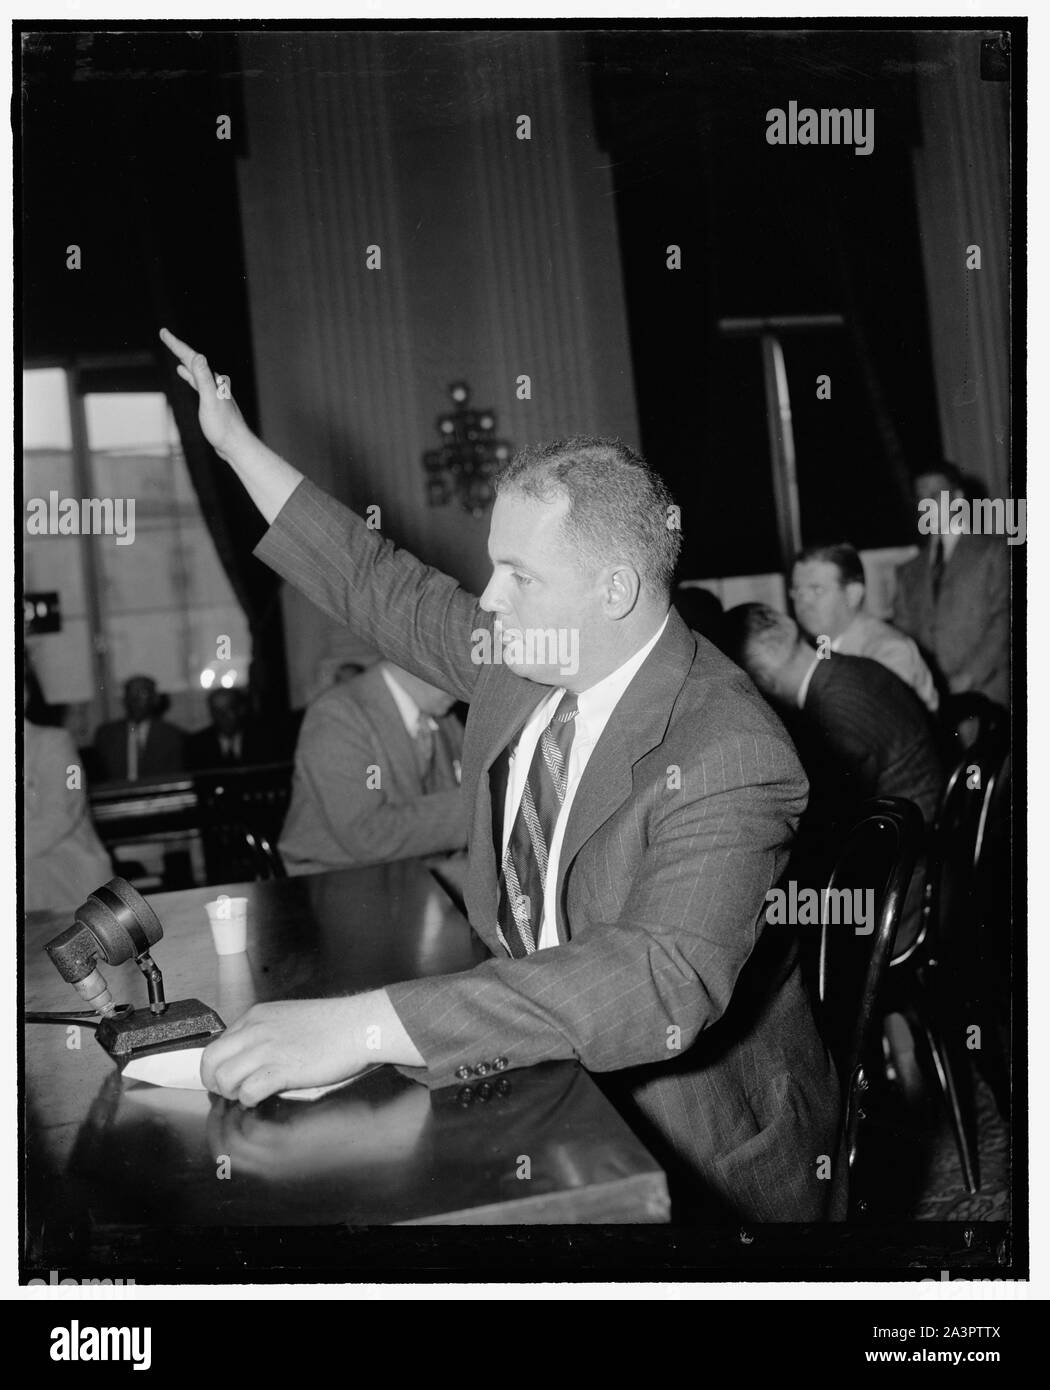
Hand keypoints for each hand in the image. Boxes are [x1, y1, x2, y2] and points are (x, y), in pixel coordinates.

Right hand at [159, 327, 251, 460]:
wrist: (236, 445)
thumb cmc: (223, 426)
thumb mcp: (210, 401)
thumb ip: (204, 379)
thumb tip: (198, 356)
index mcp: (211, 380)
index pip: (191, 357)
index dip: (176, 344)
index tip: (163, 332)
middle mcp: (214, 382)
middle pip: (193, 360)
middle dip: (178, 347)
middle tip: (165, 335)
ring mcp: (213, 391)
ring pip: (195, 370)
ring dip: (184, 360)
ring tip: (175, 352)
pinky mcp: (211, 401)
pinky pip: (197, 381)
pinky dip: (190, 375)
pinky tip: (185, 375)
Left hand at [200, 998, 369, 1106]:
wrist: (358, 1026)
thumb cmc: (331, 1024)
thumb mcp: (288, 1017)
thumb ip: (264, 1033)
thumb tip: (250, 1056)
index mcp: (256, 1017)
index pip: (217, 1044)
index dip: (218, 1066)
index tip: (227, 1077)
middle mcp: (256, 1030)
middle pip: (210, 1061)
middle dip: (214, 1082)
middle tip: (229, 1091)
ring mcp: (268, 1050)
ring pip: (224, 1078)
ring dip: (232, 1093)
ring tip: (247, 1095)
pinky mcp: (282, 1070)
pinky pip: (248, 1092)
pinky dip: (250, 1100)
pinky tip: (262, 1098)